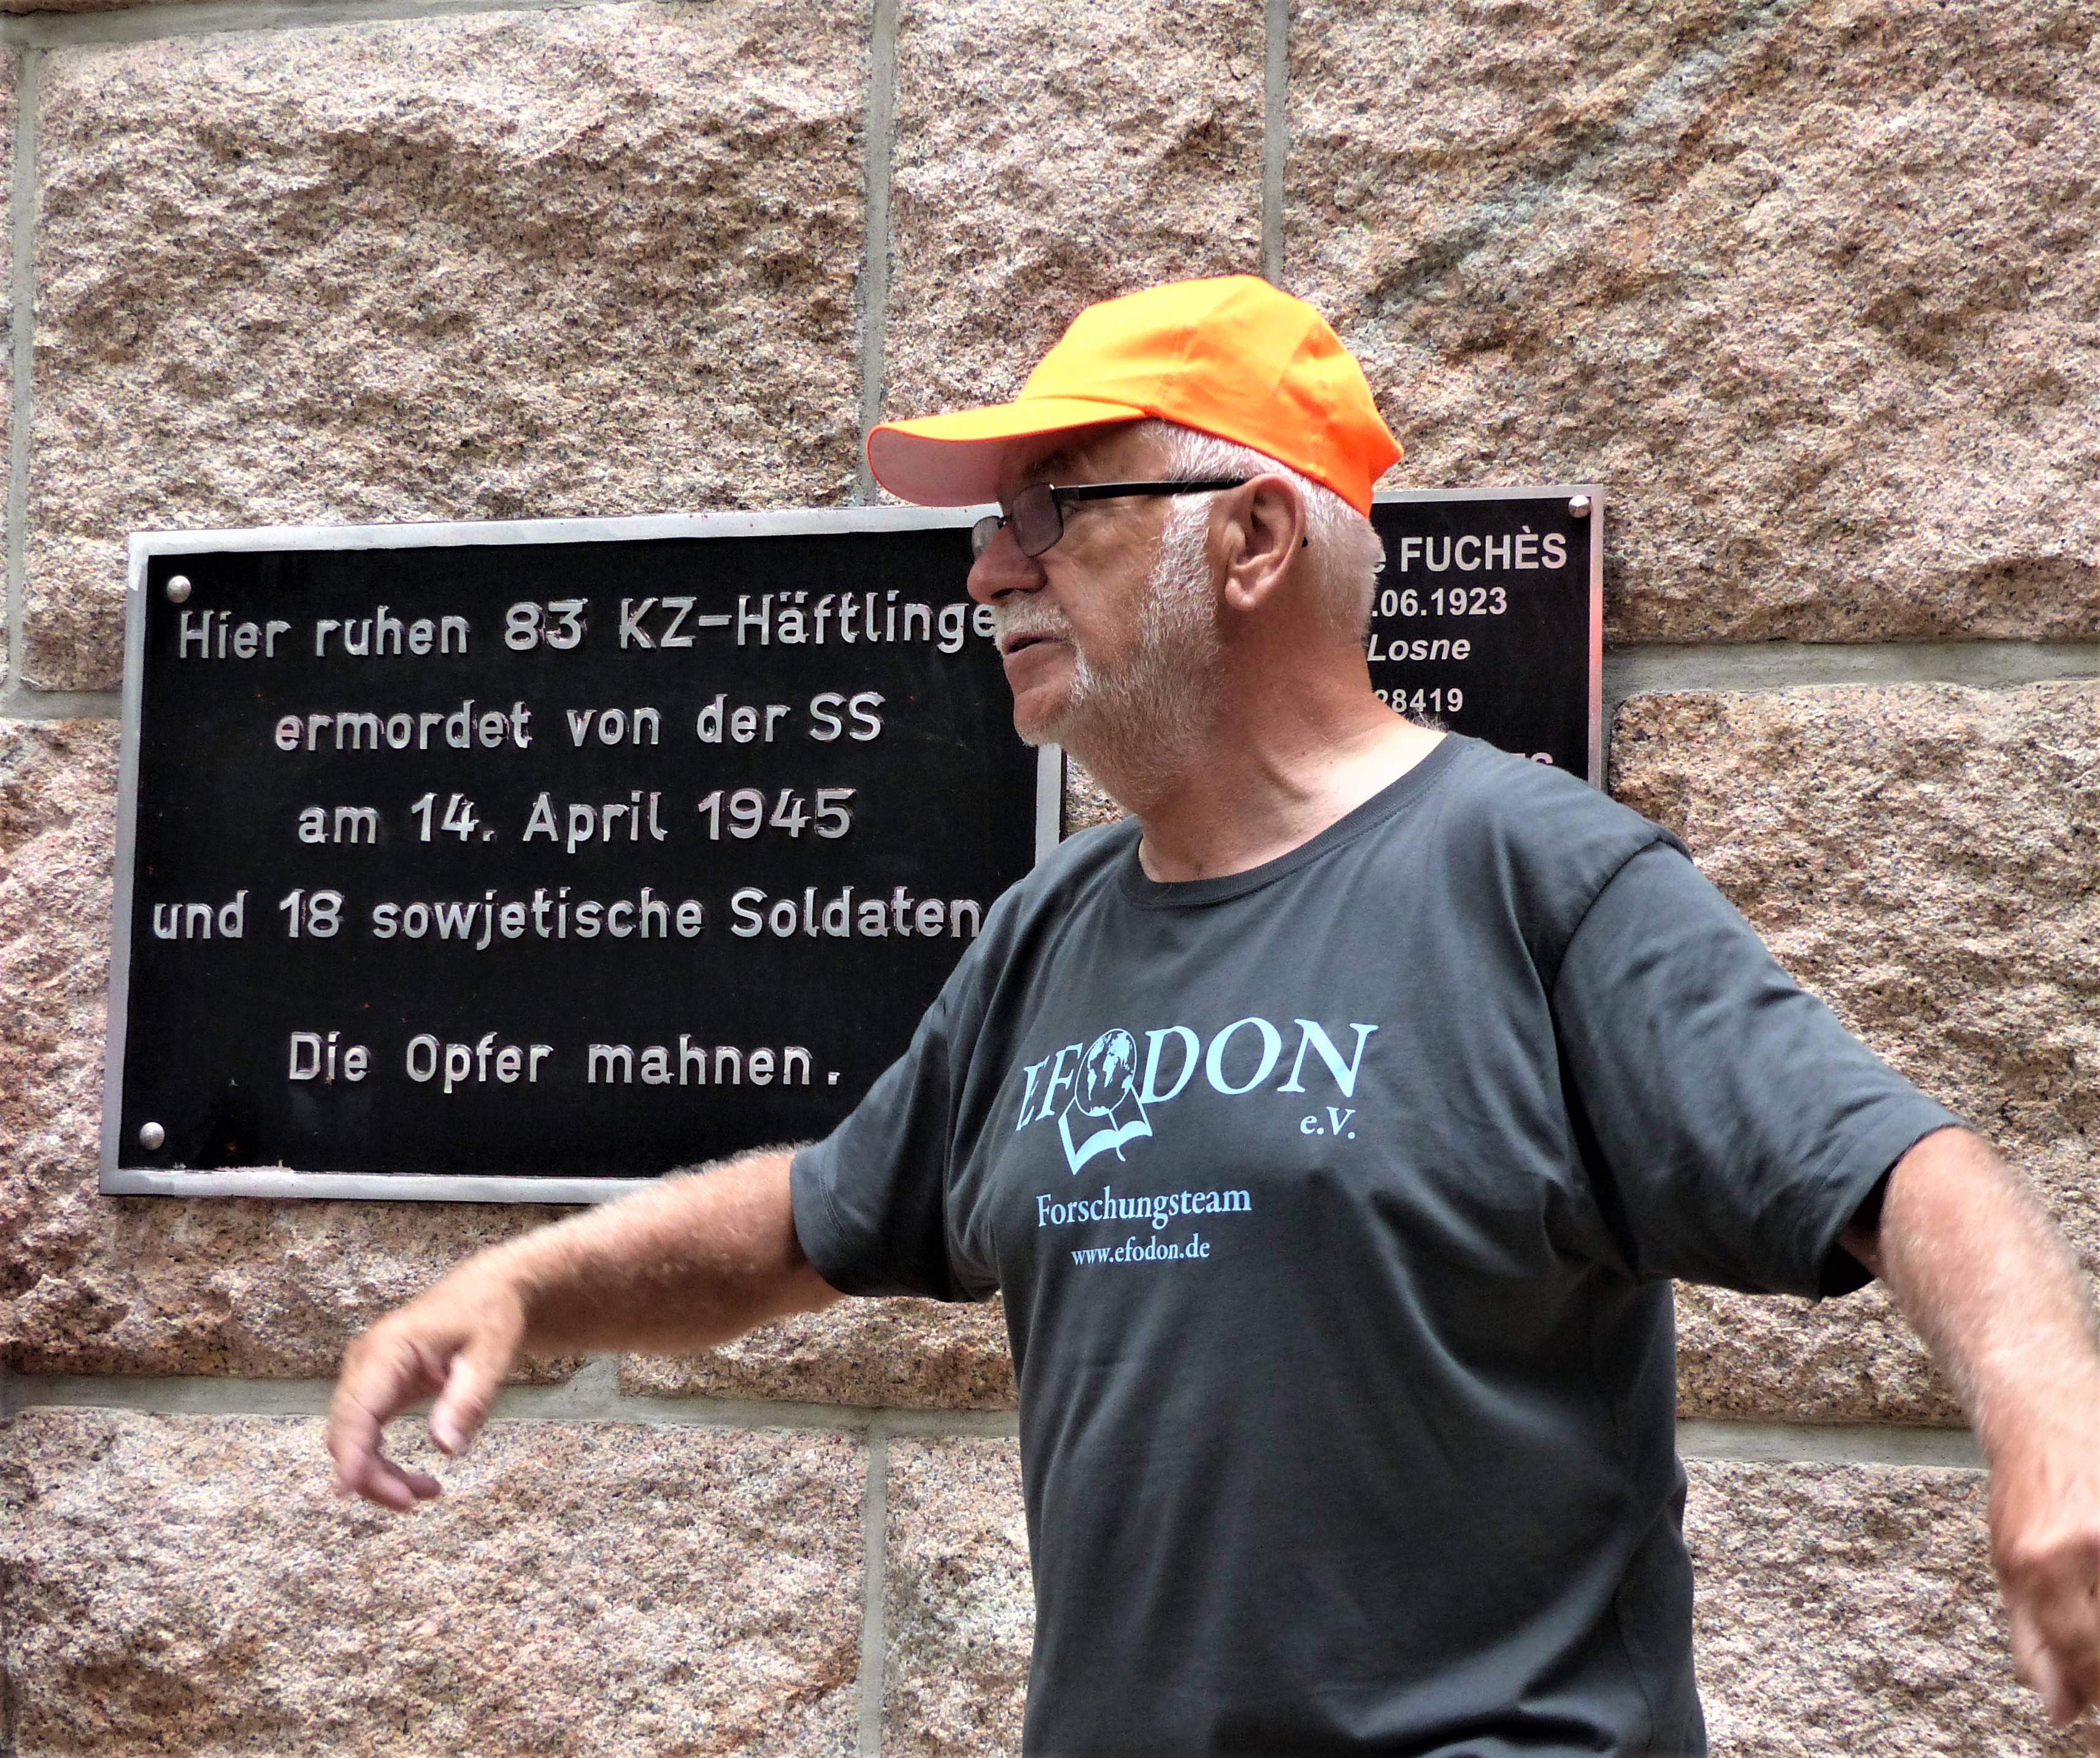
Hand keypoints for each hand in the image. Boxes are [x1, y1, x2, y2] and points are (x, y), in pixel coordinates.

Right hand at [327, 1261, 526, 1509]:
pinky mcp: (377, 1388)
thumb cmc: (489, 1317)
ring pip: (352, 1438)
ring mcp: (367, 1375)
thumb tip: (445, 1448)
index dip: (349, 1454)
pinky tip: (415, 1482)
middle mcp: (366, 1362)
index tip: (345, 1493)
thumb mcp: (490, 1355)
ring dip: (378, 1474)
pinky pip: (366, 1433)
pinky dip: (382, 1462)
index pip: (357, 1409)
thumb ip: (467, 1400)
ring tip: (426, 1494)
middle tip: (414, 1502)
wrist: (489, 1291)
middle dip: (370, 1475)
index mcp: (387, 1349)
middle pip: (347, 1431)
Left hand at [1990, 1416, 2099, 1749]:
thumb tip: (2060, 1710)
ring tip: (2096, 1619)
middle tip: (2099, 1664)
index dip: (2098, 1693)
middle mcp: (2084, 1543)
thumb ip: (2032, 1640)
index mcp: (2037, 1562)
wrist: (2041, 1408)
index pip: (2084, 1657)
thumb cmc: (2026, 1490)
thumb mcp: (2009, 1563)